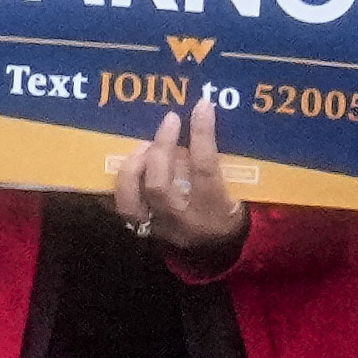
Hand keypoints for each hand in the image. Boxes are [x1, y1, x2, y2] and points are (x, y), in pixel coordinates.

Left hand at [108, 93, 246, 267]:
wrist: (219, 251)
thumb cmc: (229, 211)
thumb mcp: (238, 190)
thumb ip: (222, 161)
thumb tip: (203, 117)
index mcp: (214, 208)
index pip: (204, 167)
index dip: (201, 134)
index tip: (201, 106)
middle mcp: (182, 220)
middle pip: (159, 184)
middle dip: (160, 148)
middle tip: (169, 121)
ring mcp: (158, 227)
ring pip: (131, 200)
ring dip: (132, 166)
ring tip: (143, 145)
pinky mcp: (142, 229)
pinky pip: (121, 206)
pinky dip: (119, 183)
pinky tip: (124, 162)